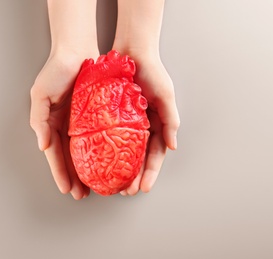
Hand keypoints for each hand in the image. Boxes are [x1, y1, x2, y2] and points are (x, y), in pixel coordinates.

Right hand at [30, 50, 97, 199]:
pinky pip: (99, 136)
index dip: (60, 172)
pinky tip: (106, 161)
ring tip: (95, 185)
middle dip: (74, 177)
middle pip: (70, 157)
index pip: (55, 154)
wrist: (77, 50)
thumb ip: (39, 120)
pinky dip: (100, 151)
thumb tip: (42, 145)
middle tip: (82, 195)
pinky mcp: (96, 115)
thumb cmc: (56, 70)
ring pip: (85, 151)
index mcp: (51, 124)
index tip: (68, 189)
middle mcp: (66, 126)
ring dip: (88, 169)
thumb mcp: (40, 94)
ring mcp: (81, 122)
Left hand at [118, 52, 179, 195]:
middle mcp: (142, 127)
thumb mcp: (166, 96)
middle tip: (125, 192)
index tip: (143, 188)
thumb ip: (171, 121)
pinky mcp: (112, 116)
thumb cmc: (152, 72)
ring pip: (123, 152)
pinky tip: (99, 161)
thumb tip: (173, 147)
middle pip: (139, 159)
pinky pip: (109, 136)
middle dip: (134, 177)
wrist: (131, 52)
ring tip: (112, 183)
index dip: (150, 173)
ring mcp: (127, 123)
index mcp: (157, 125)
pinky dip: (106, 150)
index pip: (155, 155)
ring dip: (120, 169)